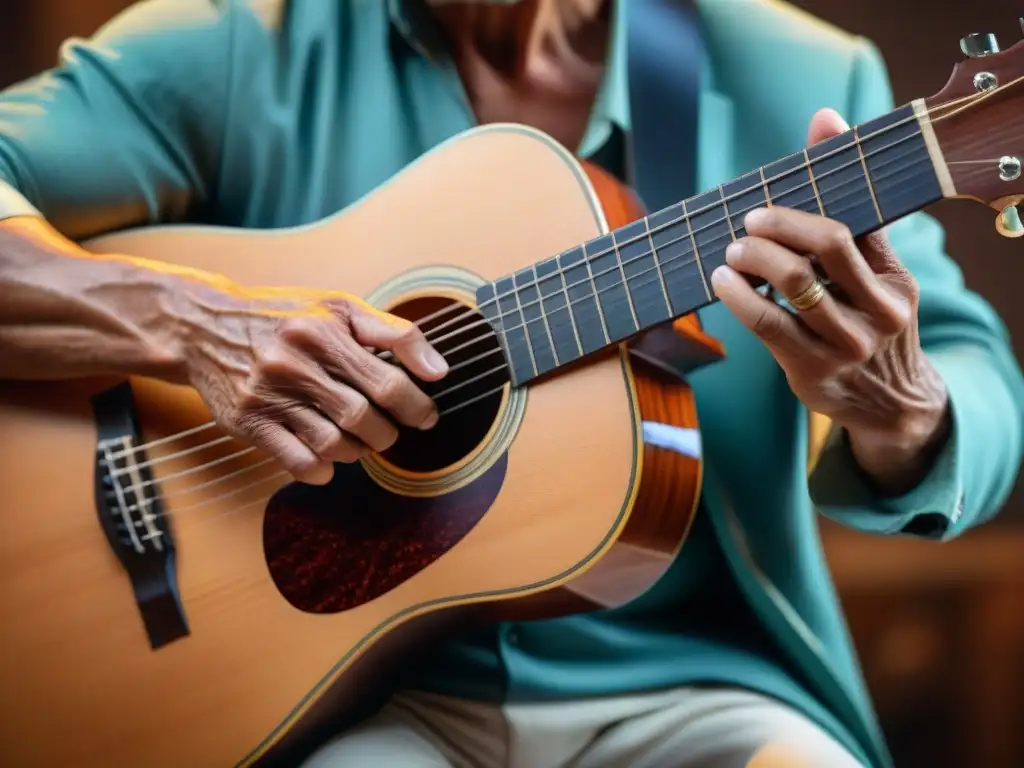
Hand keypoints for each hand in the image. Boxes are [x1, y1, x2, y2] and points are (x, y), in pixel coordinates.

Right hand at [182, 284, 447, 485]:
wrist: (205, 327)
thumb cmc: (285, 317)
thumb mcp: (339, 308)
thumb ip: (394, 333)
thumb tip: (439, 371)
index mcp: (323, 332)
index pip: (386, 381)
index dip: (415, 406)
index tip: (426, 417)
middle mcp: (295, 364)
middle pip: (361, 418)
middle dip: (387, 433)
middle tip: (389, 431)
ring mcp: (269, 396)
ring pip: (331, 444)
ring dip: (357, 452)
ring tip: (360, 442)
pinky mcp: (247, 423)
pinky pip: (296, 462)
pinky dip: (321, 470)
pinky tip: (328, 459)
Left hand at [710, 108, 949, 493]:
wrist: (892, 404)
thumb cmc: (870, 321)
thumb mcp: (875, 272)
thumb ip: (849, 207)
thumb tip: (824, 117)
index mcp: (896, 279)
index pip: (855, 223)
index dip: (808, 201)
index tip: (771, 192)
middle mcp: (879, 310)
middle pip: (827, 247)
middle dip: (779, 227)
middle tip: (748, 223)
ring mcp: (848, 343)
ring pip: (794, 285)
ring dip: (753, 260)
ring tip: (732, 253)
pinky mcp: (814, 369)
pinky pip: (768, 323)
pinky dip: (739, 297)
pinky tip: (723, 283)